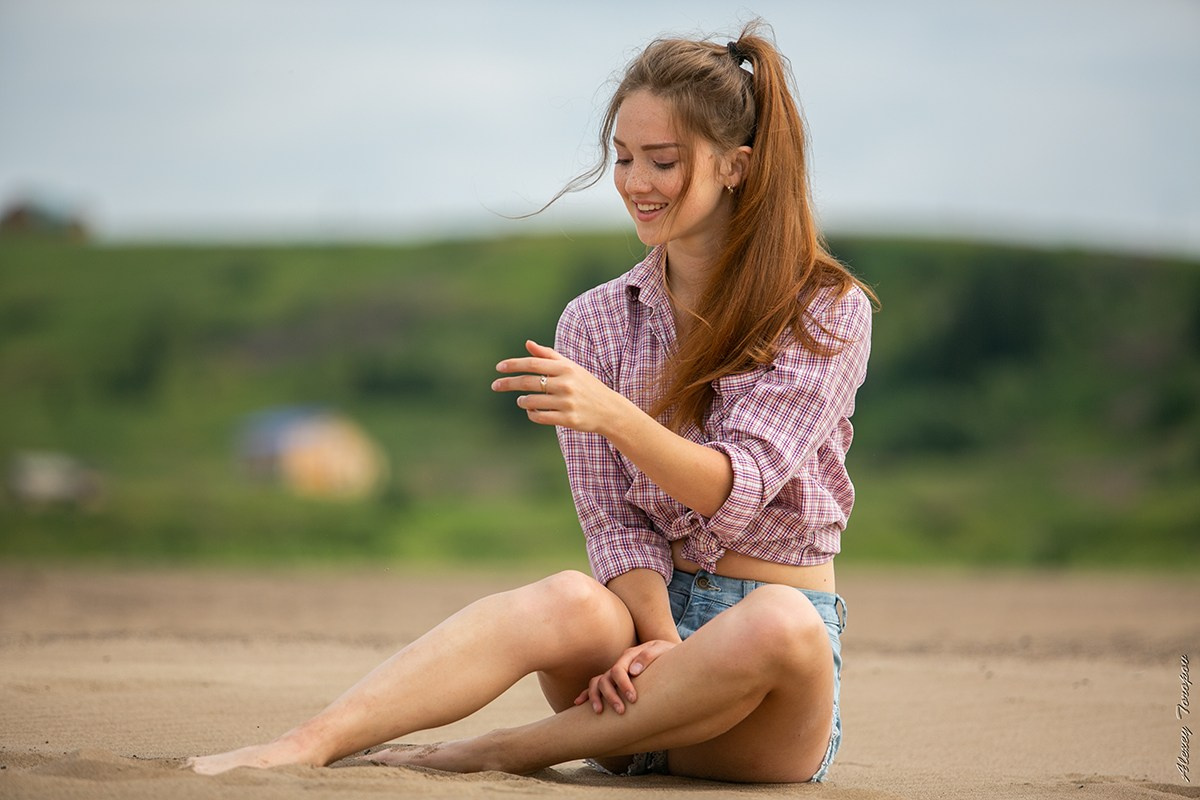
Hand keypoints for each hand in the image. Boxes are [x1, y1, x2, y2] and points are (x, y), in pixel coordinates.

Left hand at [492, 340, 629, 434]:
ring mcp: (567, 402)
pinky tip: (532, 410)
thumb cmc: (585, 385)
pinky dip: (531, 413)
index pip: (533, 364)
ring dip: (522, 401)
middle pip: (528, 382)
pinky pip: (539, 417)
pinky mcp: (567, 419)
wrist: (608, 409)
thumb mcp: (570, 367)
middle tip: (495, 385)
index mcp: (566, 368)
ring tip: (521, 400)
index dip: (513, 365)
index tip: (498, 368)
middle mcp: (566, 384)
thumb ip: (548, 355)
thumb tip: (528, 344)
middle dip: (508, 383)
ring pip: (531, 401)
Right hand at [573, 640, 676, 713]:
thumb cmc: (668, 652)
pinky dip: (586, 694)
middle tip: (621, 711)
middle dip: (611, 696)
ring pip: (597, 683)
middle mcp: (619, 664)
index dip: (624, 685)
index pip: (619, 670)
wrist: (671, 653)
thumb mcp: (662, 649)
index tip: (633, 699)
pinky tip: (578, 703)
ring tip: (599, 712)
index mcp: (629, 655)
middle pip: (606, 679)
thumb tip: (633, 671)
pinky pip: (595, 685)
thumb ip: (648, 656)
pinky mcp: (614, 680)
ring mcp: (614, 672)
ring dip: (595, 697)